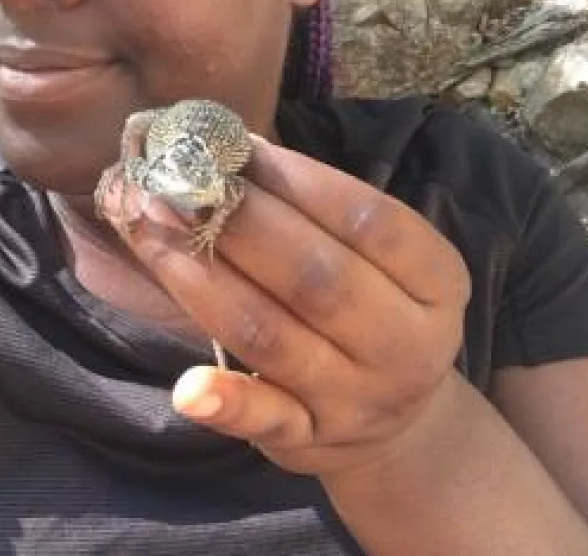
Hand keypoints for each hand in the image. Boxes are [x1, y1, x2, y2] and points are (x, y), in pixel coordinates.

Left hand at [97, 133, 471, 478]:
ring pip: (271, 336)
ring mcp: (358, 400)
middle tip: (175, 182)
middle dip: (239, 224)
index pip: (369, 221)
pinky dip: (226, 403)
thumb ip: (319, 210)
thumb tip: (226, 145)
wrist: (401, 422)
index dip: (298, 181)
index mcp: (438, 283)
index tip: (233, 147)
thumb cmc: (375, 309)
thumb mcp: (379, 261)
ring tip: (150, 230)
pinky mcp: (309, 442)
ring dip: (202, 280)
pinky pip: (266, 421)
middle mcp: (407, 346)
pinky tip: (186, 387)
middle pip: (317, 278)